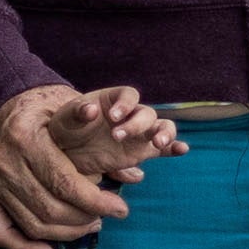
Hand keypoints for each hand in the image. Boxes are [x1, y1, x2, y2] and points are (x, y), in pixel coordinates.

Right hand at [0, 81, 142, 248]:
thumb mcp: (71, 106)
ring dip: (66, 234)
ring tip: (89, 225)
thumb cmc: (41, 105)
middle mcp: (4, 162)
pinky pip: (1, 234)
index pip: (65, 183)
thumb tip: (135, 176)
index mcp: (26, 137)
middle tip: (106, 215)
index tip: (120, 209)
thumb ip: (104, 145)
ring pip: (32, 225)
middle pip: (50, 209)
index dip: (96, 202)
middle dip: (84, 219)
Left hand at [37, 84, 185, 183]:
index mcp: (114, 99)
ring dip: (164, 133)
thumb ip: (78, 112)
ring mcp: (139, 133)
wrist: (67, 152)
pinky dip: (174, 148)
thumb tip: (90, 109)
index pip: (129, 95)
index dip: (125, 104)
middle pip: (146, 113)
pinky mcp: (142, 151)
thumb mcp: (66, 119)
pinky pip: (163, 149)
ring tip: (158, 143)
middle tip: (117, 137)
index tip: (112, 117)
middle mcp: (130, 114)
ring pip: (161, 127)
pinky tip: (182, 150)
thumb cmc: (66, 129)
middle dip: (136, 125)